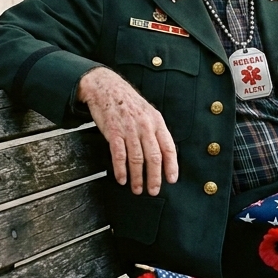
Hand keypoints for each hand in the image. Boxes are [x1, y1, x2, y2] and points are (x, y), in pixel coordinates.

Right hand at [77, 67, 178, 195]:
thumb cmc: (128, 102)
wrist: (106, 87)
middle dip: (154, 177)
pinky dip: (121, 169)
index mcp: (157, 121)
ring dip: (137, 177)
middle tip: (153, 190)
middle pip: (153, 157)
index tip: (172, 180)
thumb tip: (163, 154)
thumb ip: (155, 131)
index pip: (168, 147)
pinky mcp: (113, 132)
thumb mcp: (148, 112)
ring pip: (136, 159)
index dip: (171, 166)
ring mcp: (129, 129)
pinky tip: (122, 179)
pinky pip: (119, 155)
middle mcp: (145, 126)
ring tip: (137, 189)